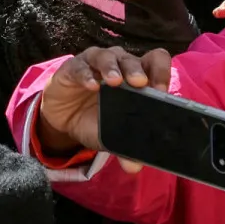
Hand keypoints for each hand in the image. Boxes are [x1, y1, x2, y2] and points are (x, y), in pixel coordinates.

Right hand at [35, 46, 171, 169]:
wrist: (64, 120)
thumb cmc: (95, 120)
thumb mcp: (111, 135)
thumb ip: (125, 148)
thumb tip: (134, 167)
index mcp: (136, 77)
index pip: (155, 62)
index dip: (160, 73)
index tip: (160, 91)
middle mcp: (119, 65)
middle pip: (132, 60)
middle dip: (137, 70)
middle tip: (140, 84)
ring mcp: (96, 63)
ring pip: (108, 56)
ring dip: (113, 68)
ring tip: (115, 82)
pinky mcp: (73, 67)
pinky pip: (80, 66)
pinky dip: (86, 74)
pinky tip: (90, 85)